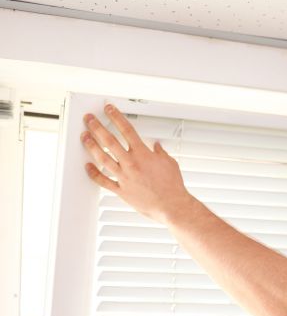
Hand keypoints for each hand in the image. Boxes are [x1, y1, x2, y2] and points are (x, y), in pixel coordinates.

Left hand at [81, 104, 194, 224]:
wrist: (171, 205)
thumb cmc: (172, 186)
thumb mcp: (170, 163)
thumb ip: (161, 153)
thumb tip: (157, 147)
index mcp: (143, 154)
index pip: (126, 129)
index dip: (116, 117)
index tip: (109, 110)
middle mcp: (131, 163)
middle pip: (109, 140)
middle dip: (97, 127)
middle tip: (89, 120)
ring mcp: (124, 177)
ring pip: (102, 158)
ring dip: (91, 146)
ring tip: (85, 137)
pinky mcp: (121, 190)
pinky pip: (103, 181)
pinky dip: (94, 173)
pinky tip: (88, 166)